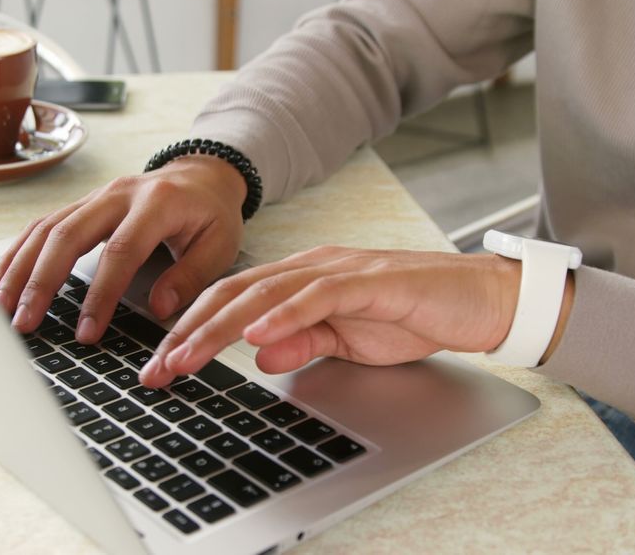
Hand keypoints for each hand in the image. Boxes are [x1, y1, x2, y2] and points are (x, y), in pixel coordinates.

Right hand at [0, 155, 245, 342]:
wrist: (203, 176)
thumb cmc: (212, 214)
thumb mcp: (220, 245)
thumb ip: (192, 276)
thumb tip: (159, 308)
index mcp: (157, 203)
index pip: (121, 251)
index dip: (101, 294)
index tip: (87, 332)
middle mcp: (119, 194)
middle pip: (69, 234)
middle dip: (42, 282)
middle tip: (25, 324)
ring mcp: (96, 196)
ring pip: (47, 228)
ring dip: (20, 270)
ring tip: (2, 309)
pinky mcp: (83, 204)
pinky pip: (43, 225)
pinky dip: (19, 253)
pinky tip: (0, 281)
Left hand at [139, 247, 543, 387]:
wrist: (477, 300)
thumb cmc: (414, 315)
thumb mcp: (347, 340)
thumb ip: (303, 342)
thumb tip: (258, 355)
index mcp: (303, 278)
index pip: (234, 301)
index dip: (193, 330)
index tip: (163, 366)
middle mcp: (313, 266)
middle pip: (236, 294)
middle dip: (190, 332)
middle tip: (157, 370)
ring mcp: (341, 270)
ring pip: (266, 293)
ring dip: (221, 328)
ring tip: (187, 356)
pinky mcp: (372, 281)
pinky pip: (320, 295)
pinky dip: (285, 315)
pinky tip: (256, 335)